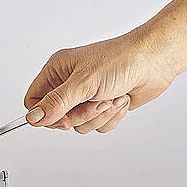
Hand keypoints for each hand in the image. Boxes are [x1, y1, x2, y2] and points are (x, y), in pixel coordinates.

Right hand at [23, 29, 174, 133]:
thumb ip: (56, 103)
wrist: (154, 62)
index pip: (34, 101)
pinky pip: (98, 126)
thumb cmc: (121, 60)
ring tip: (111, 97)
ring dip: (99, 115)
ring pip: (80, 124)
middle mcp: (70, 84)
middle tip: (95, 101)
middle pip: (59, 117)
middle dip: (81, 114)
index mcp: (57, 71)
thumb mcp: (83, 83)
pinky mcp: (103, 106)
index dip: (46, 115)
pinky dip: (111, 117)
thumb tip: (33, 118)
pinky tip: (120, 100)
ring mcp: (87, 96)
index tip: (63, 117)